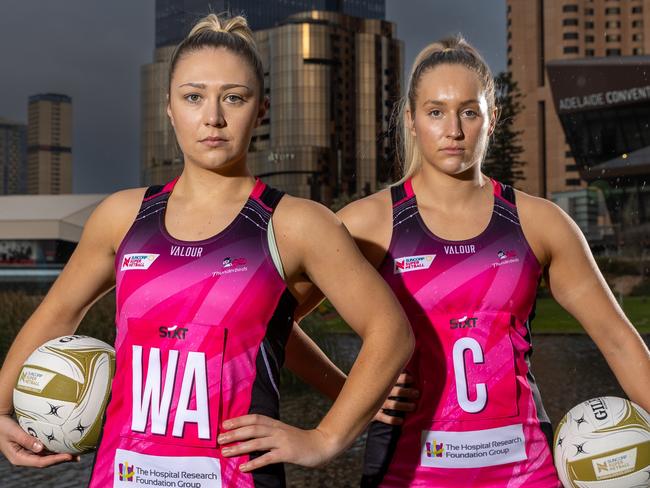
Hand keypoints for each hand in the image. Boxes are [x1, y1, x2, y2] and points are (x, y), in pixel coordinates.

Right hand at [0, 415, 78, 466]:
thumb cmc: (3, 427)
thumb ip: (26, 439)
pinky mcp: (32, 447)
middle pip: (46, 461)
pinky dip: (55, 448)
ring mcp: (29, 453)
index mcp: (19, 458)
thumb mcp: (13, 432)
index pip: (40, 462)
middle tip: (77, 456)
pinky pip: (45, 450)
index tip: (68, 456)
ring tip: (76, 453)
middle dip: (61, 459)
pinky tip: (66, 446)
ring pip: (47, 456)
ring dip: (60, 455)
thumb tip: (41, 447)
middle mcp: (25, 458)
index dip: (55, 460)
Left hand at [218, 414, 339, 471]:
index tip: (224, 424)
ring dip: (240, 447)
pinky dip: (254, 463)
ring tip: (226, 452)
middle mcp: (277, 430)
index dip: (239, 420)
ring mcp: (282, 441)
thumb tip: (248, 437)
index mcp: (275, 423)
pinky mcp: (287, 453)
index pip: (254, 418)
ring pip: (257, 442)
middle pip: (252, 428)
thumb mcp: (283, 432)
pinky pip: (268, 458)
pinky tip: (244, 468)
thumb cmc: (299, 440)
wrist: (321, 444)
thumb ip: (268, 432)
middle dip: (234, 433)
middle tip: (220, 438)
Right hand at [374, 372, 417, 424]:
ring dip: (403, 405)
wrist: (354, 403)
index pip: (393, 378)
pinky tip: (400, 420)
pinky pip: (383, 417)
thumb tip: (403, 370)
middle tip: (416, 393)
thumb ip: (387, 377)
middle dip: (406, 392)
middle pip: (395, 391)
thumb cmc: (369, 391)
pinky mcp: (373, 415)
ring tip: (413, 406)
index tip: (412, 379)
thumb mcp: (376, 381)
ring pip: (391, 404)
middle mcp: (379, 393)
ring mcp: (376, 404)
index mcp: (381, 383)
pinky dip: (392, 419)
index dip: (403, 378)